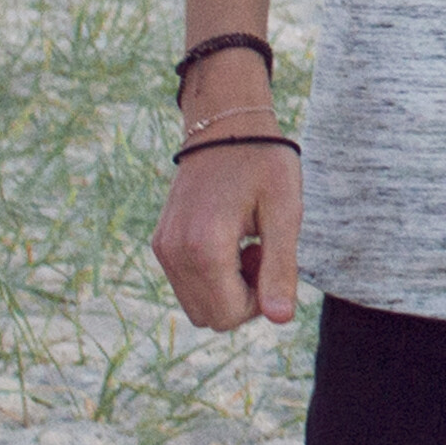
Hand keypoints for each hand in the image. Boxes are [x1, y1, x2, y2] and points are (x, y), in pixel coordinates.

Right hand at [154, 118, 303, 329]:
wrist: (226, 124)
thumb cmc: (263, 162)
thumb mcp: (284, 212)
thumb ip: (281, 268)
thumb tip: (280, 320)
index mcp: (205, 247)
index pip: (229, 316)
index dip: (259, 302)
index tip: (270, 260)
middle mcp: (175, 252)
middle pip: (210, 318)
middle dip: (242, 298)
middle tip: (259, 251)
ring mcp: (163, 248)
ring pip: (196, 305)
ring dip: (225, 289)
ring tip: (244, 244)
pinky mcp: (160, 242)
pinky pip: (186, 285)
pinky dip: (209, 276)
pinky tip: (227, 239)